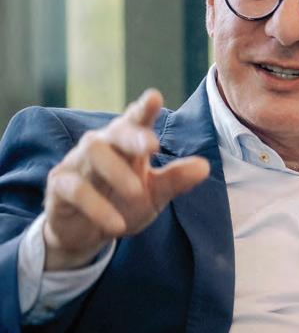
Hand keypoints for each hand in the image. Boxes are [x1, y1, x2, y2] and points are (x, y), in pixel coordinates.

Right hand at [43, 89, 209, 270]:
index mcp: (126, 144)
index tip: (154, 97)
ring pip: (93, 152)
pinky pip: (75, 189)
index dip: (143, 109)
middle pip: (114, 131)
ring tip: (136, 192)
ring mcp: (77, 163)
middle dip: (133, 135)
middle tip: (153, 146)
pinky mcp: (59, 186)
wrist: (87, 234)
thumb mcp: (155, 194)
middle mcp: (101, 146)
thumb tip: (205, 166)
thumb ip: (176, 179)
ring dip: (116, 171)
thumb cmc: (122, 204)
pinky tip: (117, 224)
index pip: (135, 121)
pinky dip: (97, 207)